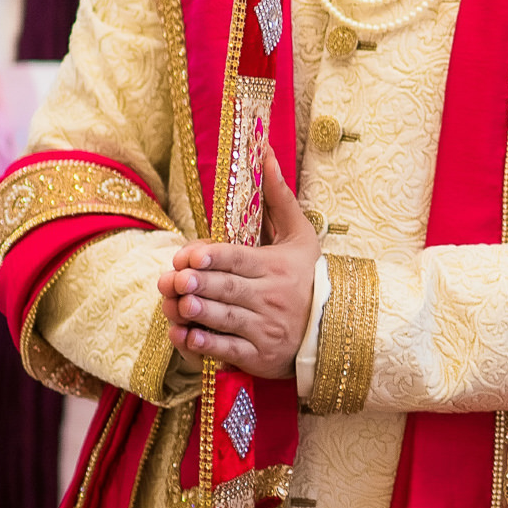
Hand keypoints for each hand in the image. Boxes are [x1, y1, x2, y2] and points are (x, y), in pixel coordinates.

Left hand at [158, 146, 319, 378]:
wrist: (332, 327)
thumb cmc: (307, 275)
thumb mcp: (300, 235)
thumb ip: (278, 196)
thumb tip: (265, 152)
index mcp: (276, 266)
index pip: (241, 259)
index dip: (215, 258)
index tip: (191, 258)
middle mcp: (272, 297)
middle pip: (230, 289)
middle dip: (201, 285)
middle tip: (175, 281)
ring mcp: (266, 328)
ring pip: (227, 319)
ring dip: (200, 313)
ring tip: (179, 305)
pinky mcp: (259, 355)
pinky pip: (229, 349)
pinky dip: (207, 344)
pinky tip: (188, 336)